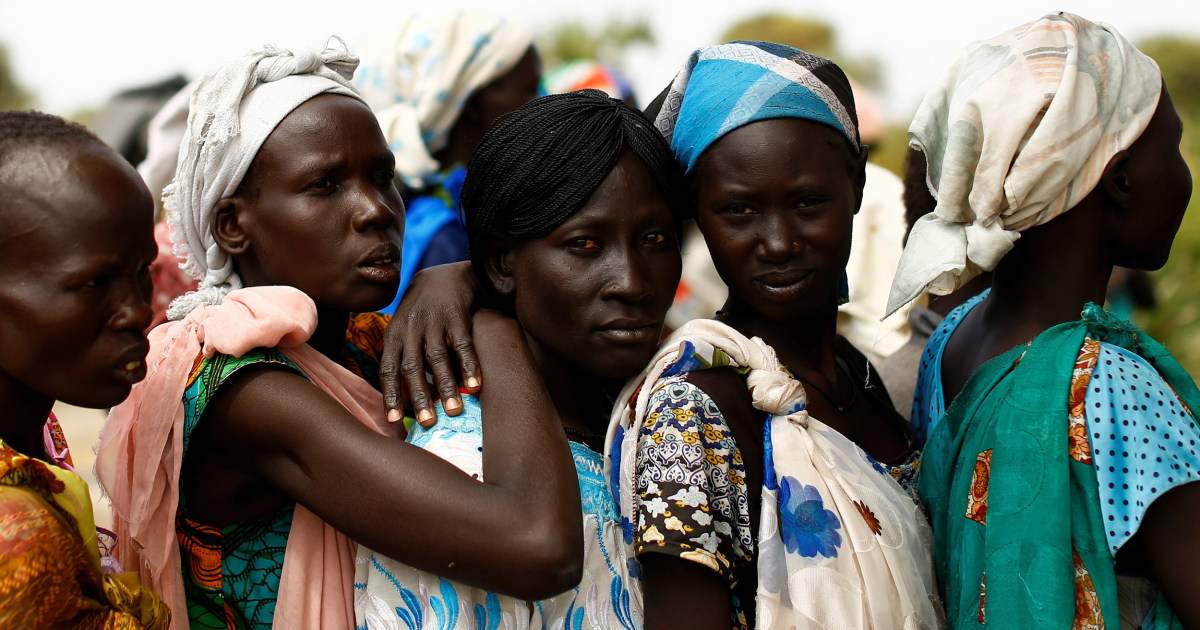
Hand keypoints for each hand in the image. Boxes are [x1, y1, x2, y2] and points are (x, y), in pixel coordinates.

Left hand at [380, 261, 479, 425]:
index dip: (391, 395)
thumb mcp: (405, 330)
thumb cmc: (423, 314)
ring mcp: (434, 322)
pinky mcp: (457, 316)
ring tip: (454, 410)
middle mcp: (411, 328)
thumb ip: (404, 360)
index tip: (394, 421)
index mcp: (394, 335)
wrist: (445, 277)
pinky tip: (476, 386)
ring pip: (437, 358)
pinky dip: (469, 365)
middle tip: (427, 423)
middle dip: (419, 396)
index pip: (388, 369)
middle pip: (411, 367)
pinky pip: (463, 345)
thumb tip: (405, 403)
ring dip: (446, 386)